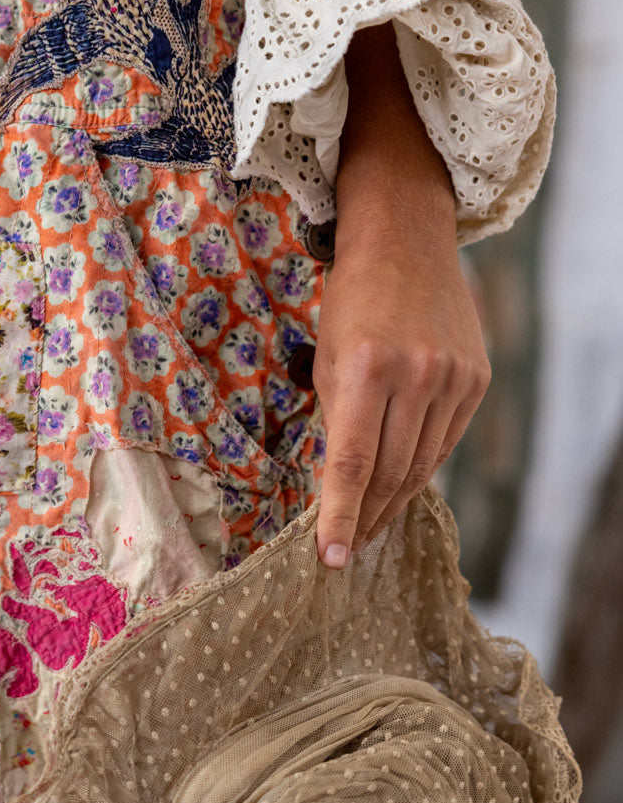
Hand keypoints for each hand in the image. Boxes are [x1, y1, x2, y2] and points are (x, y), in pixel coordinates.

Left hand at [313, 234, 489, 568]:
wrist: (407, 243)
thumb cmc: (352, 302)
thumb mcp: (327, 360)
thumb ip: (336, 425)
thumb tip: (338, 490)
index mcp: (367, 370)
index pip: (353, 465)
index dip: (341, 518)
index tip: (330, 560)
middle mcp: (416, 375)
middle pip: (391, 473)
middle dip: (366, 518)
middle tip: (347, 550)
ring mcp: (453, 378)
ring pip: (422, 465)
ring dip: (392, 502)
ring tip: (369, 527)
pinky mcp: (476, 379)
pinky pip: (444, 442)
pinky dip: (420, 468)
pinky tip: (400, 487)